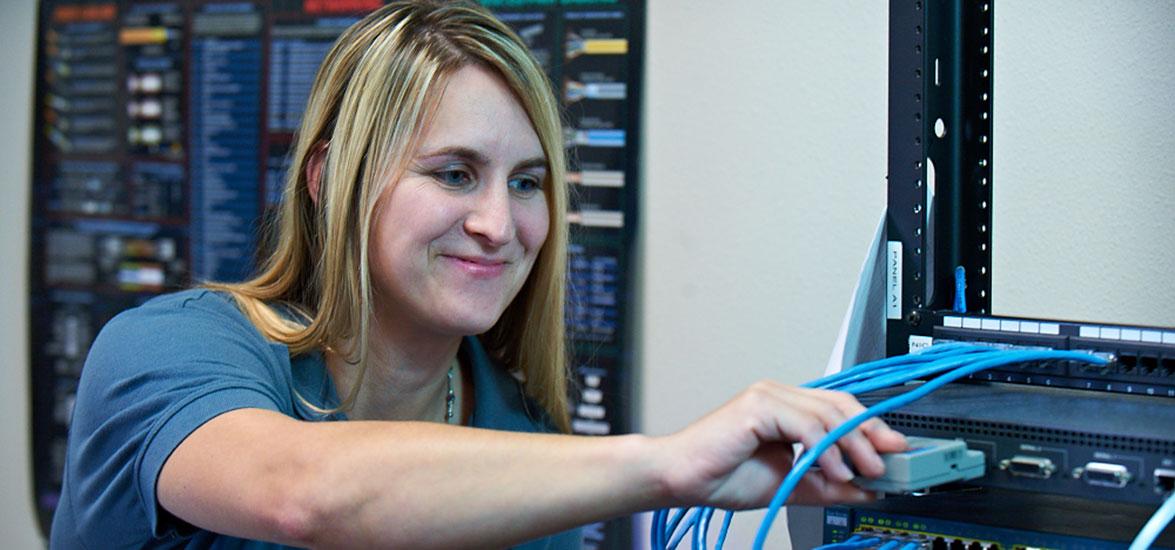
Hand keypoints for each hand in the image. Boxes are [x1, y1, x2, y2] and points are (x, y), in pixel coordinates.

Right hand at [653, 381, 907, 509]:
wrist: (681, 479)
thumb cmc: (722, 476)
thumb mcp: (791, 485)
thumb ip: (828, 485)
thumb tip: (868, 489)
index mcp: (786, 409)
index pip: (840, 409)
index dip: (871, 428)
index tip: (897, 453)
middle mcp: (779, 395)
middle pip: (840, 405)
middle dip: (871, 435)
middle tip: (890, 463)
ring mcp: (768, 396)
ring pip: (828, 412)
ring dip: (853, 446)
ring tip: (866, 472)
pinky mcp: (758, 405)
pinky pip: (806, 423)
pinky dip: (826, 448)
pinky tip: (834, 470)